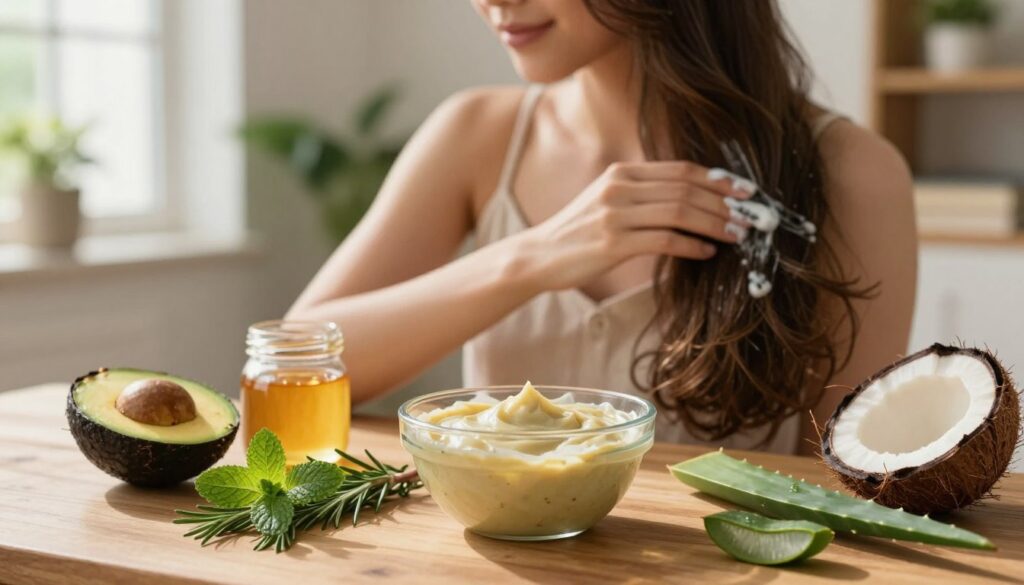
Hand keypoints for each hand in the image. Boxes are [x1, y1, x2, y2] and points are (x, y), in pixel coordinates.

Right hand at [513, 161, 755, 291]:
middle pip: (685, 189)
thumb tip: (689, 200)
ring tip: (738, 235)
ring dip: (715, 224)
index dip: (717, 180)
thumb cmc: (579, 233)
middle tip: (752, 217)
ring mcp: (615, 215)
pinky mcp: (612, 243)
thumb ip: (643, 195)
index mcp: (622, 173)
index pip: (680, 170)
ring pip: (679, 212)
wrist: (539, 255)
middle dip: (725, 203)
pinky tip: (707, 252)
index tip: (745, 191)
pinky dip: (691, 245)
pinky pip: (664, 240)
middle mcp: (619, 188)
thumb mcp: (608, 201)